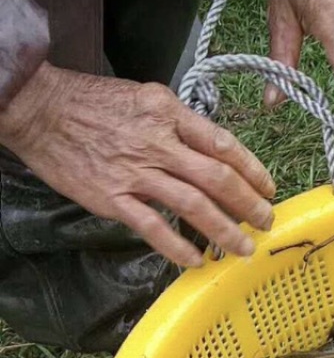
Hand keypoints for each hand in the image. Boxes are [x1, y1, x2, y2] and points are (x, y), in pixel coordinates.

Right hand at [0, 64, 274, 266]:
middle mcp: (157, 142)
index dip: (252, 169)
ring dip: (223, 230)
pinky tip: (195, 260)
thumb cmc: (92, 102)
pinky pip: (152, 227)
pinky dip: (177, 247)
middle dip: (248, 204)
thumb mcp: (144, 97)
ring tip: (242, 248)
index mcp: (169, 112)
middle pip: (216, 178)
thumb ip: (179, 123)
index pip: (222, 143)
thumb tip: (211, 151)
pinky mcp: (112, 197)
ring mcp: (135, 172)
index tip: (268, 188)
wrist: (40, 109)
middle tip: (265, 222)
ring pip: (192, 205)